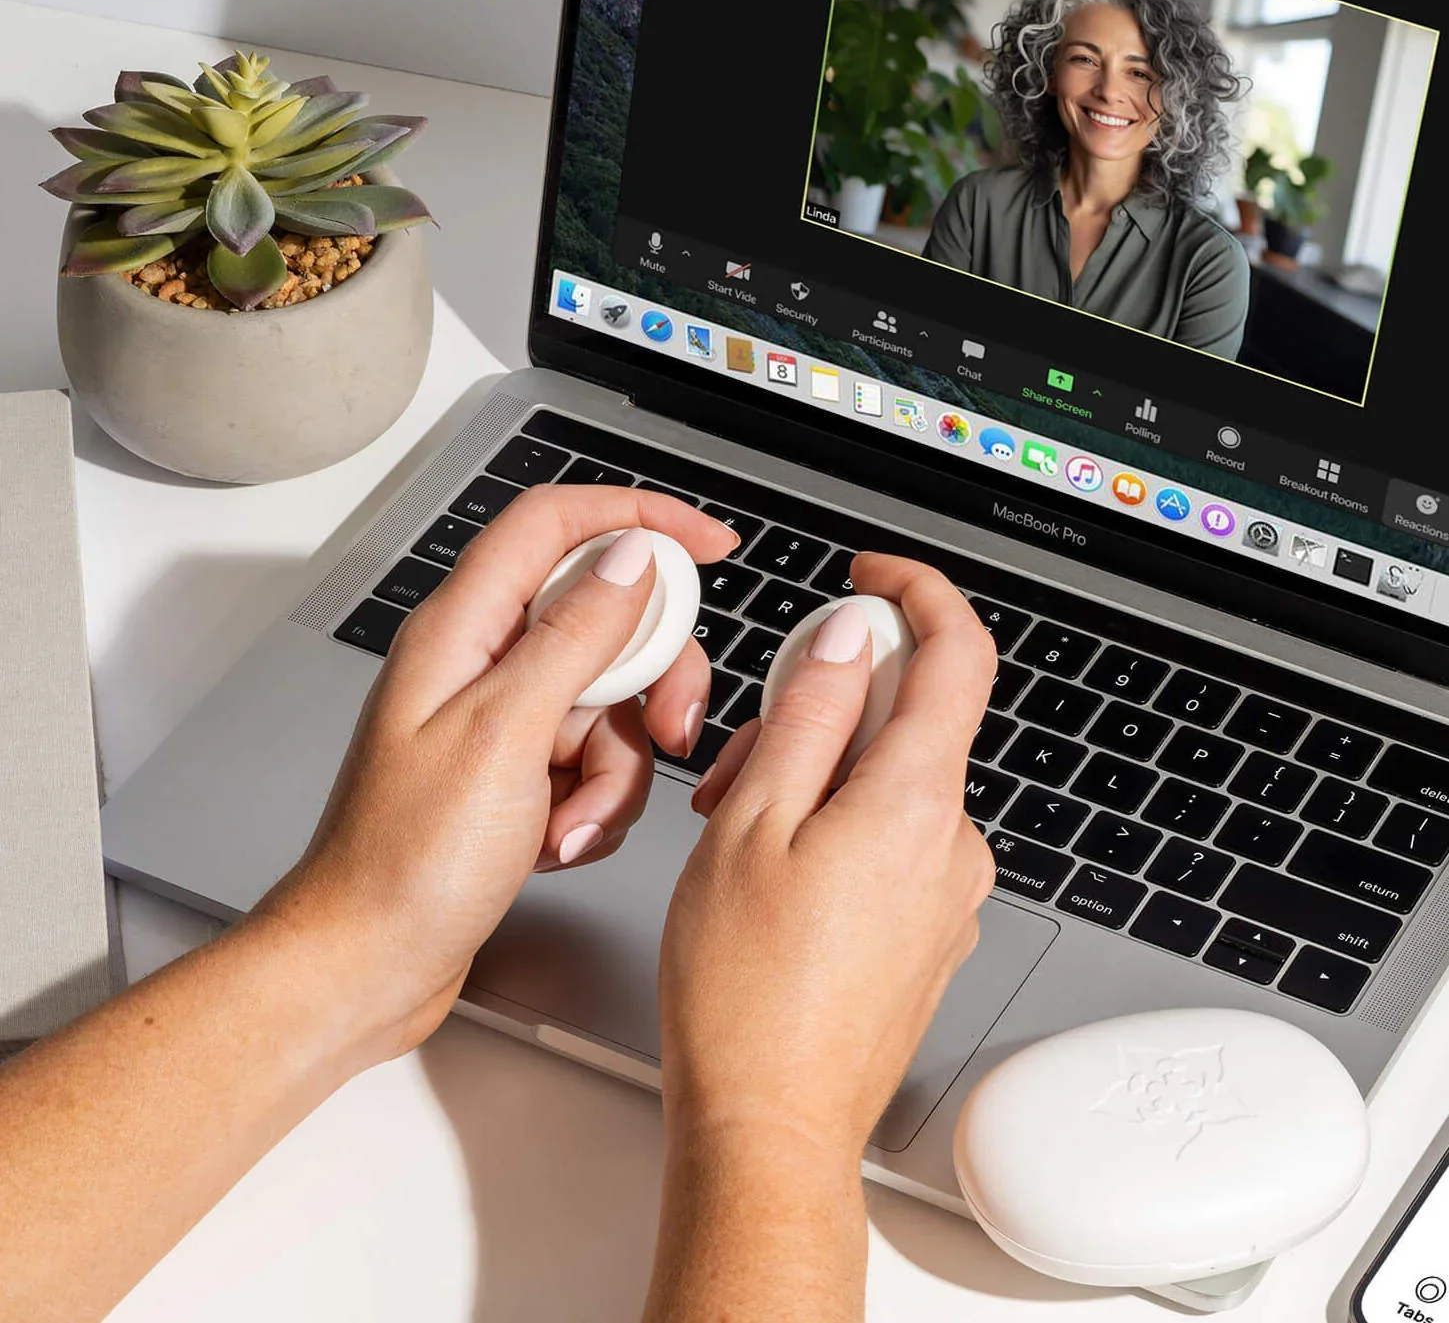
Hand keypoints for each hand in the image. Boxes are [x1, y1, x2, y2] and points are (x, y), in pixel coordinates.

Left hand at [254, 484, 739, 1067]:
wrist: (371, 963)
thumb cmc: (405, 862)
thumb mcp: (504, 735)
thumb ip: (575, 635)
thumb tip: (632, 559)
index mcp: (462, 629)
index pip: (556, 523)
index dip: (638, 518)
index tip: (710, 542)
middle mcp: (483, 662)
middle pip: (605, 618)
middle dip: (653, 676)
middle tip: (672, 727)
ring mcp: (503, 719)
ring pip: (612, 701)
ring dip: (618, 769)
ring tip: (576, 821)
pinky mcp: (520, 772)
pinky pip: (598, 759)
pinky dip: (598, 802)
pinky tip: (560, 841)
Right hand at [659, 555, 997, 1161]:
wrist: (771, 1127)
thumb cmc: (747, 993)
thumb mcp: (753, 824)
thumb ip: (812, 714)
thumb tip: (850, 636)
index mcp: (918, 804)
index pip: (959, 654)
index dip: (919, 593)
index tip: (872, 577)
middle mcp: (955, 845)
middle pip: (909, 718)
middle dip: (826, 706)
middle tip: (742, 752)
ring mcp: (949, 892)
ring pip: (893, 780)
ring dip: (820, 772)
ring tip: (737, 825)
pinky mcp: (930, 929)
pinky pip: (895, 837)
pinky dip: (838, 821)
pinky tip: (773, 865)